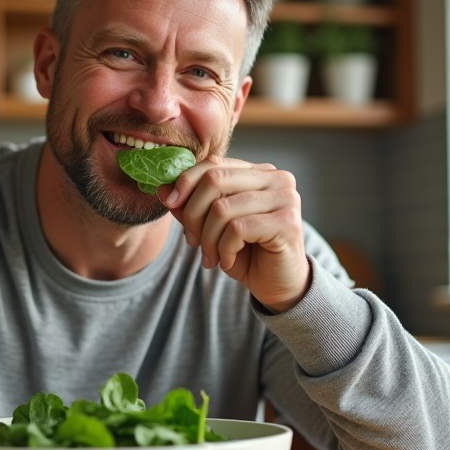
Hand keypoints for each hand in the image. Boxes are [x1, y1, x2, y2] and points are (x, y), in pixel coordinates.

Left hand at [157, 155, 310, 312]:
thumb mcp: (212, 227)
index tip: (171, 204)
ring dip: (208, 239)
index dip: (186, 182)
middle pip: (214, 180)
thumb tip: (162, 189)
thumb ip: (190, 205)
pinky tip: (228, 261)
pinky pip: (237, 229)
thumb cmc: (247, 253)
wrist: (278, 285)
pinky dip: (224, 249)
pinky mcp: (287, 222)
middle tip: (192, 240)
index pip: (213, 164)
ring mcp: (285, 198)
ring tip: (211, 257)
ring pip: (222, 208)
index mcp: (259, 172)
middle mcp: (277, 178)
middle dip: (193, 214)